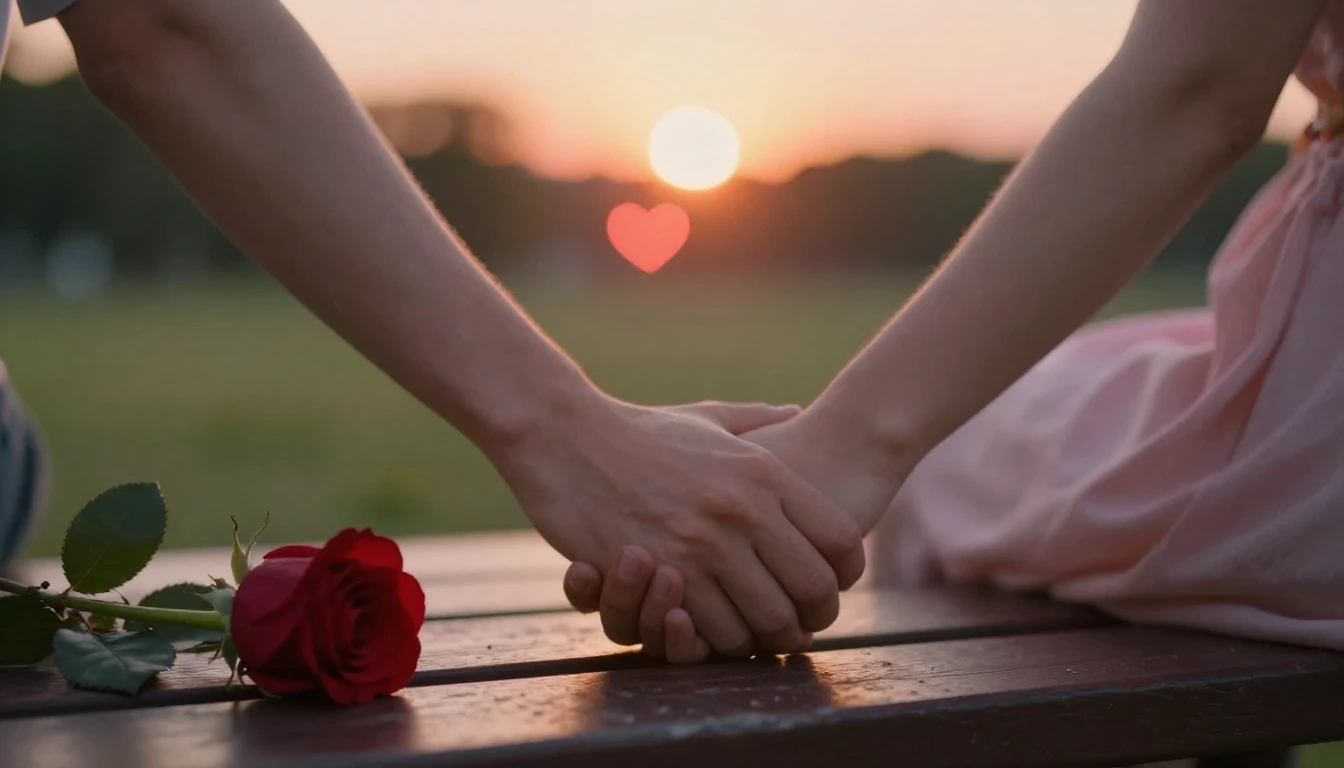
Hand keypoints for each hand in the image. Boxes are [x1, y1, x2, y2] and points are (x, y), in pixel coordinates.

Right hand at [494, 395, 864, 656]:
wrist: (565, 437)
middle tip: (799, 625)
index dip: (845, 576)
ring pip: (767, 619)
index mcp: (764, 474)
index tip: (829, 586)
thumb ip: (758, 419)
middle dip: (813, 617)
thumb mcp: (706, 419)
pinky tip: (713, 629)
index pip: (840, 540)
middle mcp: (742, 510)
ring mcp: (702, 544)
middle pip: (813, 590)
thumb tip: (796, 412)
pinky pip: (713, 629)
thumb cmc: (638, 430)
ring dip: (764, 636)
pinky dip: (719, 640)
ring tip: (756, 633)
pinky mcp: (661, 572)